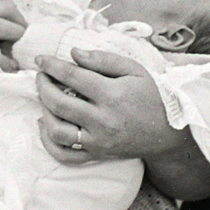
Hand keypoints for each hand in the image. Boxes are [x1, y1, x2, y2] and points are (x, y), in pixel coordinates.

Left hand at [36, 48, 184, 163]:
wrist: (169, 132)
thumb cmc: (151, 96)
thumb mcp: (134, 70)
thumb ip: (103, 59)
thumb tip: (73, 54)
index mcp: (112, 95)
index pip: (72, 77)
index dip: (52, 66)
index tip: (40, 59)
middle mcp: (103, 120)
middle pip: (59, 103)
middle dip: (43, 86)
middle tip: (41, 76)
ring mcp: (98, 141)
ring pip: (57, 131)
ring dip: (44, 112)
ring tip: (44, 99)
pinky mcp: (97, 155)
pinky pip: (64, 155)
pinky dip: (48, 142)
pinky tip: (46, 124)